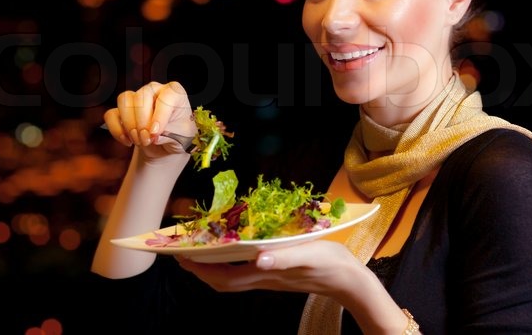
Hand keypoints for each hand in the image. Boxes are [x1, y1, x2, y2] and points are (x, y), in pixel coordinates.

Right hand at [103, 81, 196, 159]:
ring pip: (124, 100)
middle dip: (141, 122)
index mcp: (175, 93)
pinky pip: (111, 114)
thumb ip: (170, 135)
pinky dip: (117, 130)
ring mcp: (137, 97)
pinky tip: (128, 141)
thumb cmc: (179, 137)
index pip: (166, 97)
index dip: (159, 116)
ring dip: (129, 124)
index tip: (155, 133)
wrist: (167, 146)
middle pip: (141, 97)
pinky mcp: (123, 109)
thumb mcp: (183, 139)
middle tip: (147, 140)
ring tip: (139, 141)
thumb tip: (151, 134)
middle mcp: (155, 90)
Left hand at [176, 240, 366, 296]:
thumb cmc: (330, 264)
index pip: (223, 277)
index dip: (200, 269)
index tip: (182, 256)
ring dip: (213, 268)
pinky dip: (231, 264)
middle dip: (200, 269)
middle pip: (222, 281)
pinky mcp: (277, 275)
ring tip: (201, 250)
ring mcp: (269, 278)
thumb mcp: (309, 254)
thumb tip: (258, 258)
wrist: (349, 281)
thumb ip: (283, 256)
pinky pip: (245, 273)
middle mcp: (263, 278)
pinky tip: (233, 250)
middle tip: (183, 252)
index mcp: (266, 273)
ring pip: (232, 279)